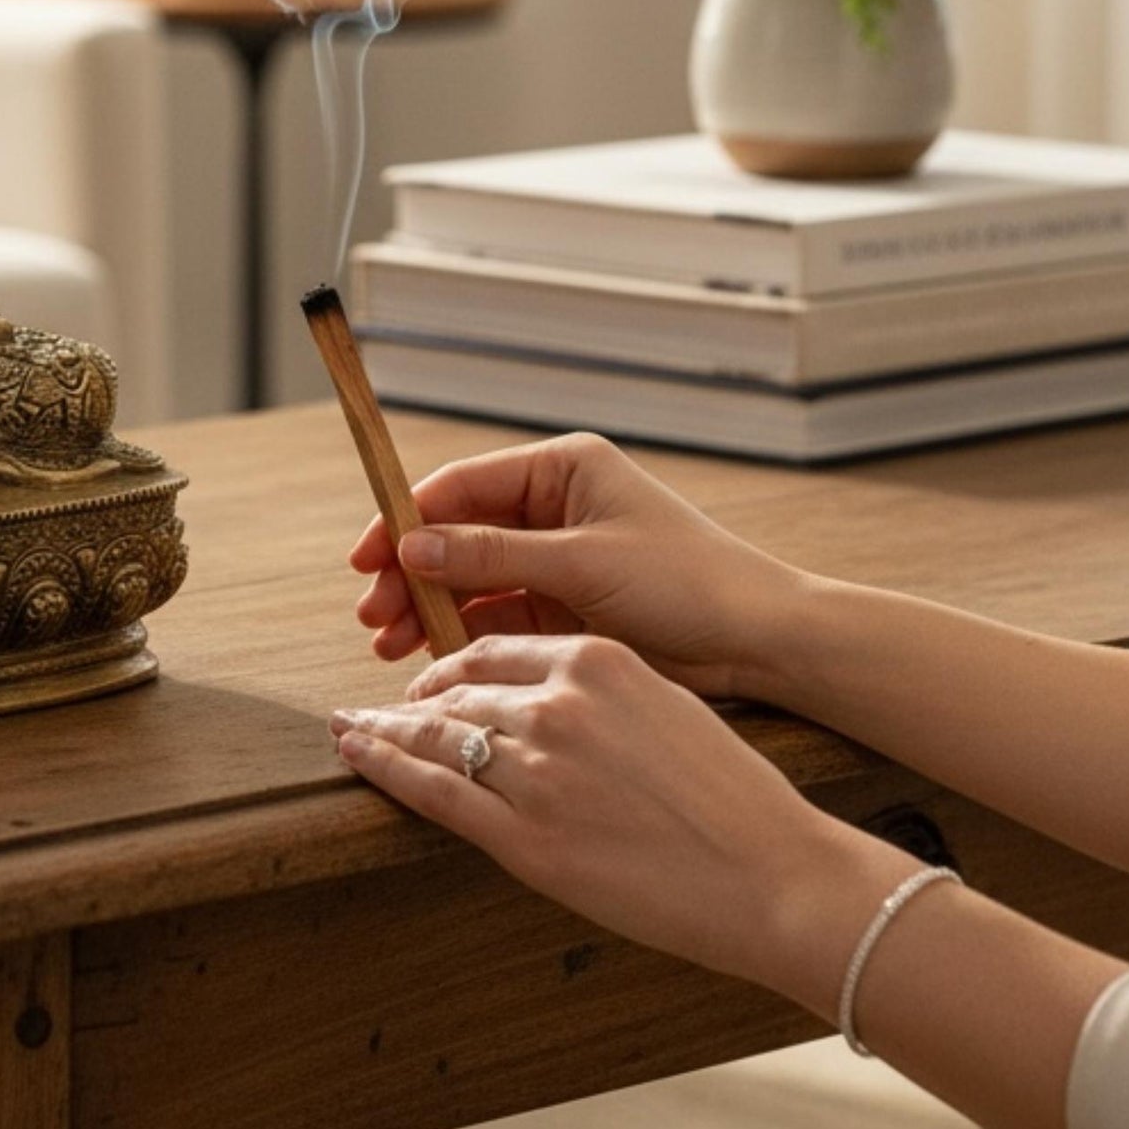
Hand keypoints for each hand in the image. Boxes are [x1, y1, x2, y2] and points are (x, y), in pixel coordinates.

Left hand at [330, 634, 913, 991]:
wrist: (775, 876)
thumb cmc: (733, 798)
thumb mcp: (664, 706)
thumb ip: (598, 692)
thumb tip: (545, 694)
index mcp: (596, 662)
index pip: (495, 648)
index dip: (453, 663)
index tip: (431, 676)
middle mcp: (558, 704)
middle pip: (458, 687)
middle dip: (413, 697)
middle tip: (383, 707)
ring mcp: (536, 771)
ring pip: (436, 735)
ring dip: (385, 729)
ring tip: (355, 728)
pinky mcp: (526, 838)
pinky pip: (435, 792)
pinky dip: (387, 767)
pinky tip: (360, 752)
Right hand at [350, 432, 808, 699]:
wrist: (761, 641)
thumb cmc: (687, 582)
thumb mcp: (582, 563)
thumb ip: (493, 555)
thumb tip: (412, 546)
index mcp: (563, 470)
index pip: (462, 486)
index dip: (406, 519)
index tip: (367, 560)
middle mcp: (555, 507)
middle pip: (458, 534)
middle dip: (411, 573)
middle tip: (371, 615)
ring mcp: (559, 558)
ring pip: (472, 579)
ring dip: (429, 608)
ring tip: (389, 647)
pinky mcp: (567, 607)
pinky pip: (499, 615)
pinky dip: (463, 634)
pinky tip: (431, 659)